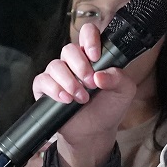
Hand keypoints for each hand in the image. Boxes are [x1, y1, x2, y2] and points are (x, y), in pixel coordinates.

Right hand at [31, 23, 136, 166]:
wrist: (94, 133)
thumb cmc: (108, 108)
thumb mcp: (124, 92)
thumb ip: (119, 78)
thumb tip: (101, 75)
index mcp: (92, 57)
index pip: (87, 33)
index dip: (89, 39)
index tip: (95, 56)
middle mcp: (73, 63)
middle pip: (69, 49)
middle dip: (80, 66)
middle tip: (91, 84)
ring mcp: (58, 74)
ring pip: (55, 65)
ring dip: (69, 82)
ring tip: (81, 98)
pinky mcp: (45, 88)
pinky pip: (42, 80)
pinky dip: (54, 89)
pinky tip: (65, 99)